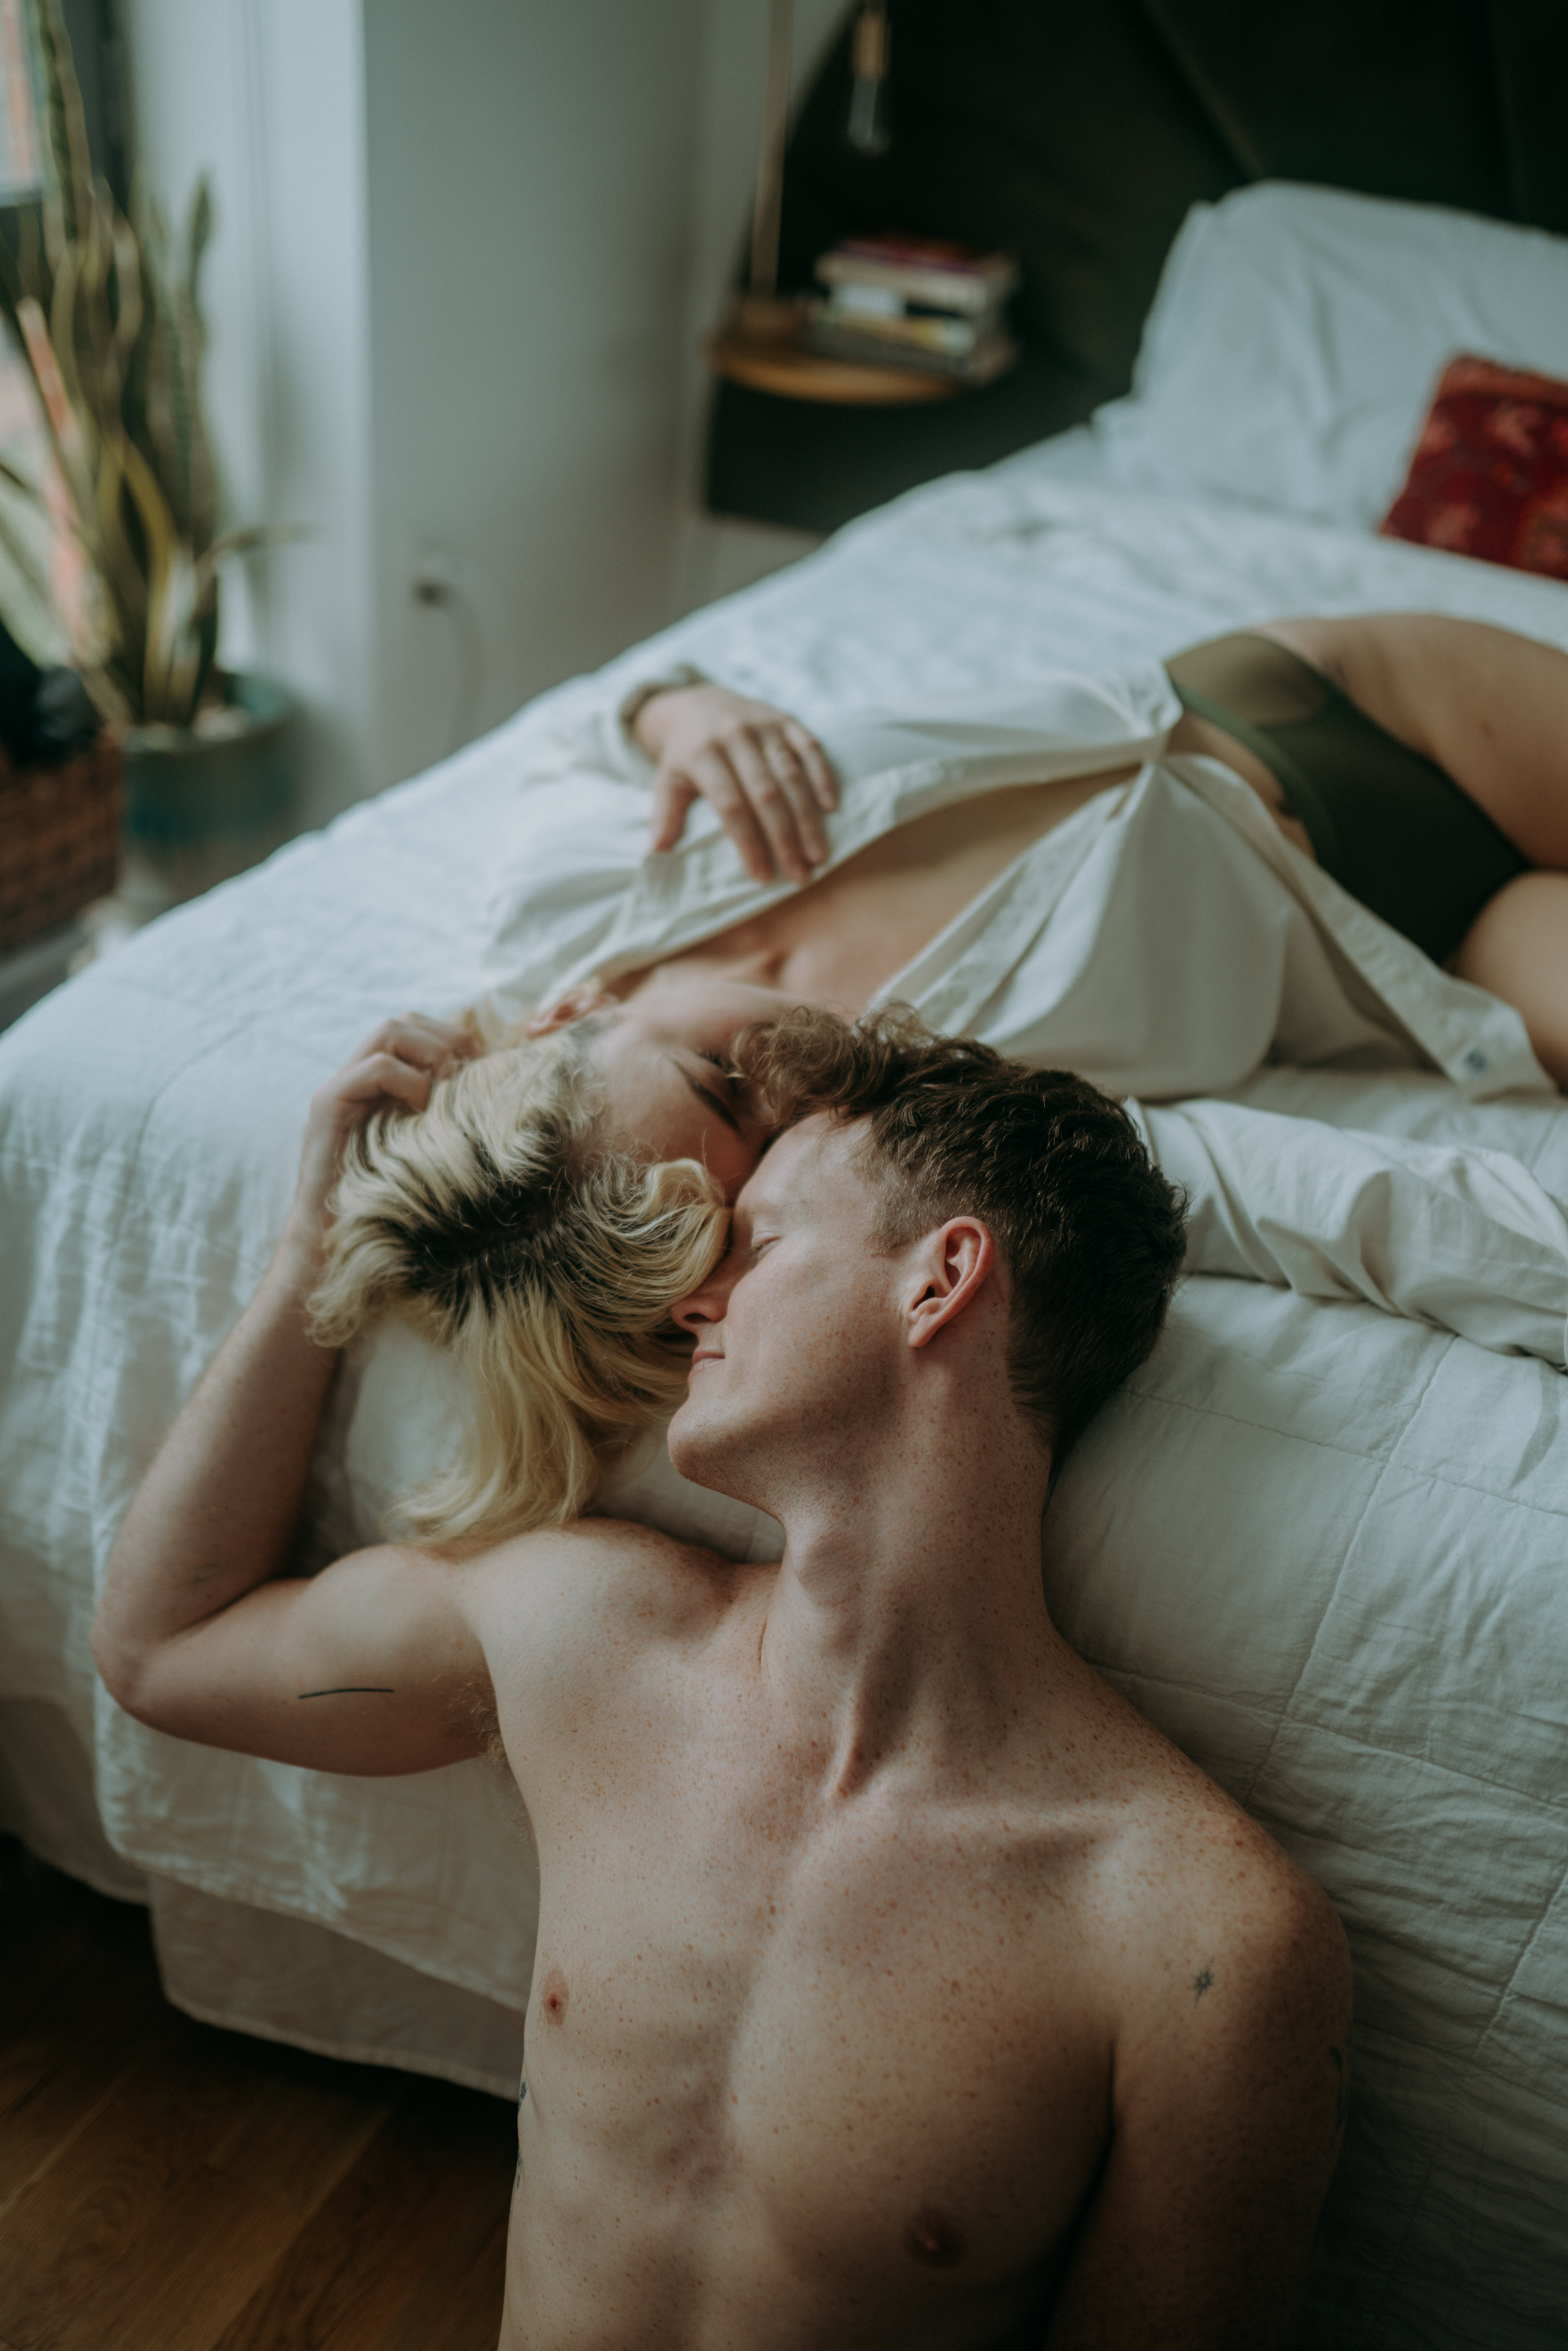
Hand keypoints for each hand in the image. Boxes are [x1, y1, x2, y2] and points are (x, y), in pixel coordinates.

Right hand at [284, 1012, 475, 1266]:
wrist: (333, 1242)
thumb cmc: (389, 1204)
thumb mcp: (428, 1151)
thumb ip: (446, 1119)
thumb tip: (500, 1100)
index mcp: (380, 1086)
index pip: (416, 1031)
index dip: (455, 1039)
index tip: (486, 1068)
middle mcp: (357, 1079)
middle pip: (403, 1022)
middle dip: (446, 1036)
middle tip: (473, 1070)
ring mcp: (340, 1088)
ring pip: (388, 1032)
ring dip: (430, 1052)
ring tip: (448, 1087)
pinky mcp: (327, 1105)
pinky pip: (375, 1067)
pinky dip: (409, 1080)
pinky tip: (423, 1110)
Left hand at [635, 683, 837, 883]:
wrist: (697, 701)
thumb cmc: (684, 754)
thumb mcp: (666, 780)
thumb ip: (664, 815)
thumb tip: (655, 854)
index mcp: (702, 754)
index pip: (730, 806)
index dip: (748, 843)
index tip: (762, 877)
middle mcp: (734, 737)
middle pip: (765, 794)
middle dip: (784, 838)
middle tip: (800, 875)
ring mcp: (763, 726)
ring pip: (791, 775)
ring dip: (807, 817)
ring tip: (818, 854)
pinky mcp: (785, 719)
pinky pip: (809, 747)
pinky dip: (822, 776)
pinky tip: (831, 806)